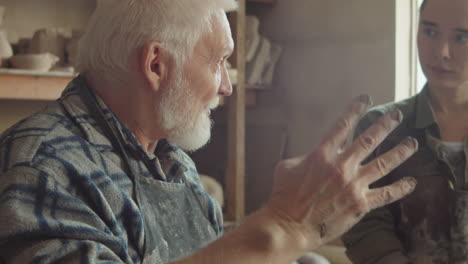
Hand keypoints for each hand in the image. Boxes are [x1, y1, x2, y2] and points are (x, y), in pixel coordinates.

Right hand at [266, 95, 417, 249]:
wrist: (290, 225)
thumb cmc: (284, 196)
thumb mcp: (287, 167)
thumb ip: (305, 157)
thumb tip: (315, 154)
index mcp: (321, 155)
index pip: (341, 127)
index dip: (354, 111)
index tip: (365, 99)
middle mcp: (341, 167)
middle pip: (368, 141)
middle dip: (384, 125)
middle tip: (396, 116)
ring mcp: (353, 185)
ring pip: (383, 164)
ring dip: (400, 152)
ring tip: (412, 143)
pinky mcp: (360, 204)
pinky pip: (385, 194)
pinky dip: (400, 188)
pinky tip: (411, 182)